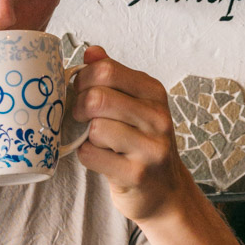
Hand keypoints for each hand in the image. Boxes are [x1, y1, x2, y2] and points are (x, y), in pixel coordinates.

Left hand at [71, 45, 192, 222]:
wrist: (165, 193)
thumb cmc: (142, 146)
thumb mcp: (136, 107)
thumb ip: (114, 79)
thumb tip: (91, 52)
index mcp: (154, 93)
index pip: (107, 70)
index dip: (82, 80)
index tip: (79, 92)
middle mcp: (157, 118)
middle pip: (97, 98)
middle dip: (78, 107)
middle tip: (79, 118)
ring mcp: (150, 148)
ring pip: (95, 128)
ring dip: (84, 135)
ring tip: (93, 140)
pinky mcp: (136, 175)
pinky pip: (92, 155)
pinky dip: (85, 155)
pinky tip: (97, 157)